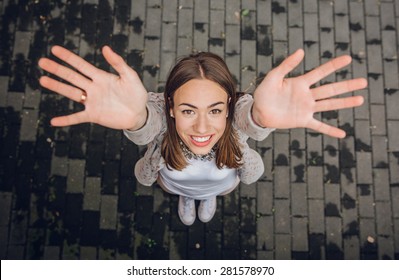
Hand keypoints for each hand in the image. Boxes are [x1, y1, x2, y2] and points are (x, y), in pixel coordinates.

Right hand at [38, 45, 147, 129]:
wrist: (140, 114)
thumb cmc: (136, 93)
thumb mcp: (130, 76)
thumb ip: (118, 63)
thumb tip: (105, 47)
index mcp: (101, 77)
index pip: (81, 65)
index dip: (68, 57)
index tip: (54, 49)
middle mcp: (93, 88)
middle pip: (72, 77)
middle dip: (57, 69)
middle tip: (42, 62)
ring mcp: (92, 102)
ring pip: (71, 93)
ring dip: (57, 87)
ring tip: (42, 80)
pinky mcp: (94, 115)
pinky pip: (77, 117)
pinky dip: (66, 120)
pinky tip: (54, 121)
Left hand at [252, 49, 367, 137]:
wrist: (258, 112)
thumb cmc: (264, 93)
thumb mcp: (273, 77)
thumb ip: (286, 65)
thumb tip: (301, 51)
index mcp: (300, 83)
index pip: (320, 72)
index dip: (333, 65)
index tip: (348, 58)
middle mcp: (307, 95)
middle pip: (330, 89)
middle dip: (347, 85)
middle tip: (364, 81)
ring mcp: (306, 108)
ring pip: (329, 105)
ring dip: (344, 103)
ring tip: (360, 99)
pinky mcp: (302, 121)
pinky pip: (318, 126)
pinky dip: (330, 130)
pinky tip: (342, 134)